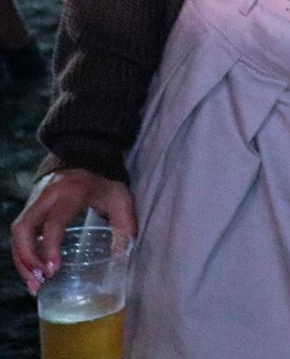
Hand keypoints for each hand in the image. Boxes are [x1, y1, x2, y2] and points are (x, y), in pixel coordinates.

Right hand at [10, 169, 135, 292]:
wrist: (87, 154)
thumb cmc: (105, 179)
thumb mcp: (120, 197)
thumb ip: (124, 224)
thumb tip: (121, 256)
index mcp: (70, 193)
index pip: (53, 223)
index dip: (50, 247)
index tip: (53, 270)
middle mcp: (46, 197)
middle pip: (24, 229)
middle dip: (27, 259)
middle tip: (40, 282)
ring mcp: (35, 200)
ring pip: (17, 233)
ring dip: (21, 260)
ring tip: (34, 284)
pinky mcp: (30, 206)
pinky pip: (19, 232)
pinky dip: (22, 253)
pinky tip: (32, 271)